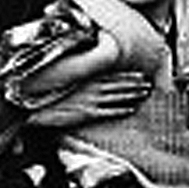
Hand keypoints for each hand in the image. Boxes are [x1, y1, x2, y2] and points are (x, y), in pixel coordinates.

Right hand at [27, 71, 150, 127]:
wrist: (40, 105)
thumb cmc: (51, 93)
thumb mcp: (67, 81)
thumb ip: (80, 79)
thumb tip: (89, 78)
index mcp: (87, 78)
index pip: (112, 75)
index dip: (128, 75)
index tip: (140, 73)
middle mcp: (92, 87)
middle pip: (119, 85)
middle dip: (135, 84)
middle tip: (148, 83)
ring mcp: (92, 100)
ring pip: (118, 96)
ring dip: (133, 94)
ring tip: (144, 93)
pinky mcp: (89, 113)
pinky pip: (109, 111)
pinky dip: (121, 109)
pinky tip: (130, 109)